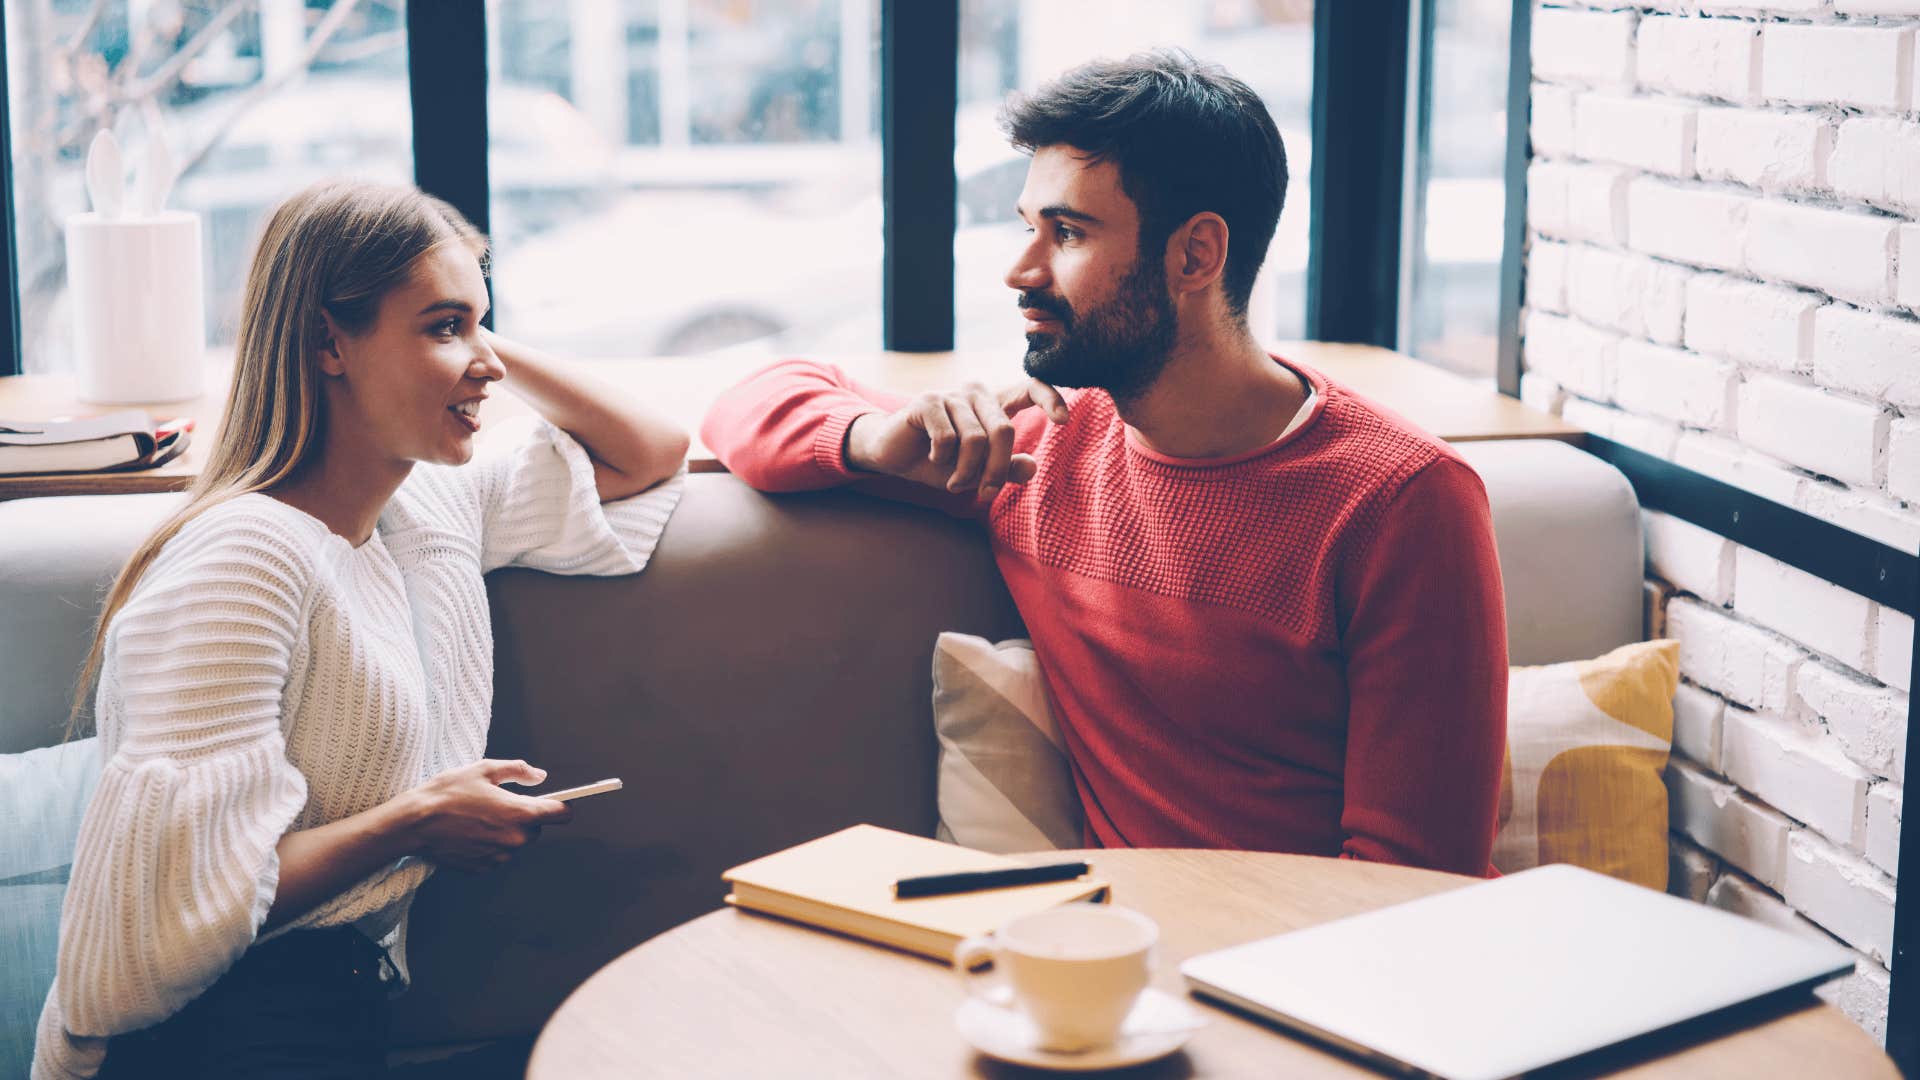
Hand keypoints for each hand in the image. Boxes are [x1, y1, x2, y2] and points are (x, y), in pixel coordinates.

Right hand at [401, 759, 572, 871]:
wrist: (414, 823)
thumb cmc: (447, 793)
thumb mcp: (484, 770)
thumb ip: (519, 770)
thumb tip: (540, 776)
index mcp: (520, 814)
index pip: (561, 814)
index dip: (561, 805)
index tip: (558, 801)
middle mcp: (514, 840)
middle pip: (536, 829)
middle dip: (524, 817)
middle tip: (498, 804)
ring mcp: (499, 857)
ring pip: (515, 842)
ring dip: (505, 832)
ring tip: (478, 817)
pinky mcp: (483, 868)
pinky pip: (497, 854)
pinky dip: (489, 844)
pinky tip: (470, 832)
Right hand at [845, 379, 1069, 502]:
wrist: (893, 458)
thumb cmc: (939, 463)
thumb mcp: (977, 472)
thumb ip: (1005, 468)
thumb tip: (1032, 466)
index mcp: (993, 405)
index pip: (1029, 388)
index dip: (1050, 399)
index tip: (1064, 421)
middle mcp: (975, 393)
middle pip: (1003, 431)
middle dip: (996, 470)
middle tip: (985, 494)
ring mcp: (951, 394)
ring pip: (976, 439)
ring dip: (967, 471)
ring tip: (955, 483)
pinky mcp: (927, 401)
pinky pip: (948, 437)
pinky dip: (944, 459)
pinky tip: (934, 460)